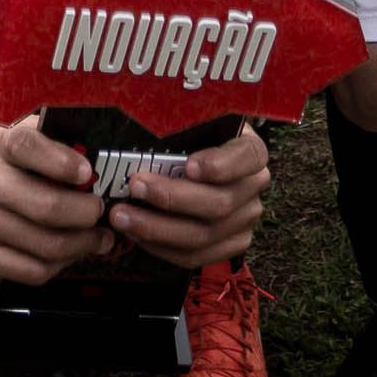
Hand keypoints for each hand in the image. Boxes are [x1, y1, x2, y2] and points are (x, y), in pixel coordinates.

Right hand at [0, 116, 111, 283]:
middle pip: (45, 207)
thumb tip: (104, 169)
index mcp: (1, 141)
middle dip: (85, 214)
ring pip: (45, 245)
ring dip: (81, 244)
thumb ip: (68, 145)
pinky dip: (61, 265)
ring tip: (98, 236)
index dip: (60, 162)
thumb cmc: (26, 159)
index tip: (86, 172)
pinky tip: (72, 251)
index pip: (25, 147)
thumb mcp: (42, 136)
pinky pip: (33, 271)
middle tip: (102, 212)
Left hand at [107, 123, 268, 268]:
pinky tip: (136, 233)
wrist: (208, 158)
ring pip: (203, 236)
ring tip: (123, 217)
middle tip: (135, 187)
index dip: (219, 165)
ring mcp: (244, 221)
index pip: (246, 157)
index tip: (189, 165)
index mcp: (252, 151)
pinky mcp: (228, 245)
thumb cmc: (197, 135)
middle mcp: (253, 188)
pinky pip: (193, 256)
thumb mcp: (197, 120)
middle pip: (218, 203)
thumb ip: (182, 124)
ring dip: (157, 229)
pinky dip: (160, 247)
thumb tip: (147, 124)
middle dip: (171, 198)